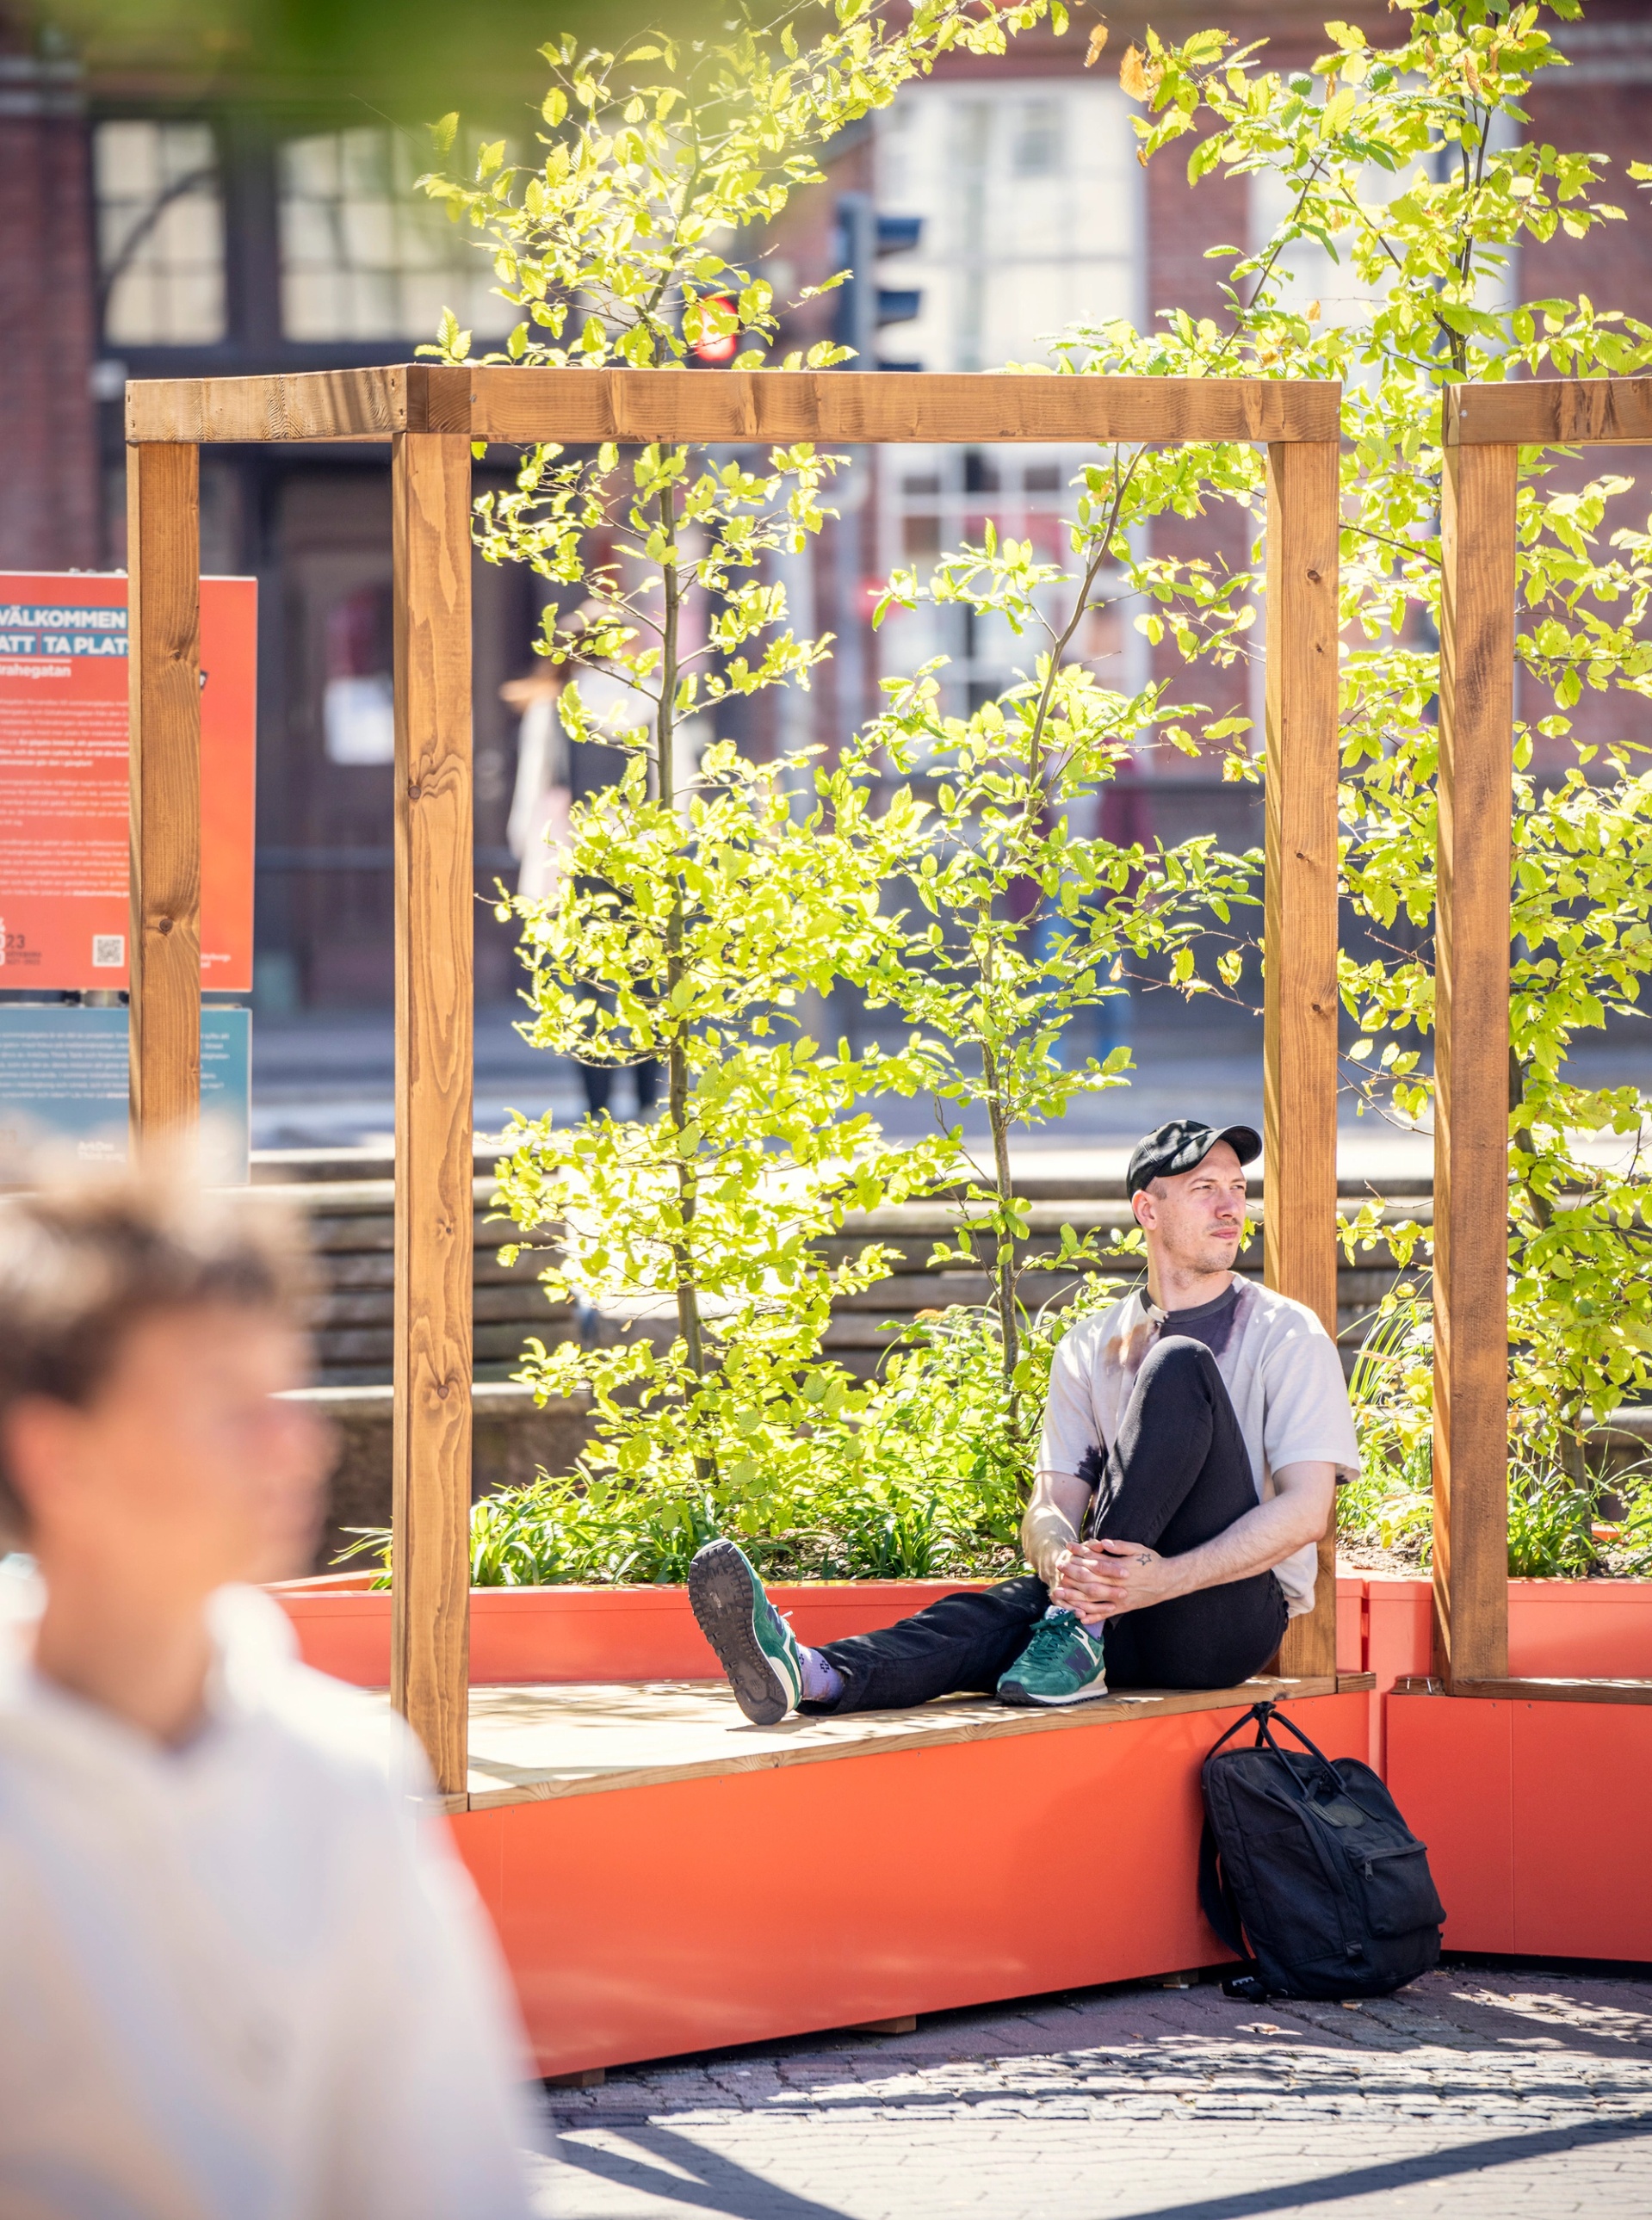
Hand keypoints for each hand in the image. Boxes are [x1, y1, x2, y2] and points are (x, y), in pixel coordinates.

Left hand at [1051, 1537, 1178, 1615]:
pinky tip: (1078, 1616)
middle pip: (1090, 1580)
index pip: (1095, 1562)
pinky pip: (1105, 1614)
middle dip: (1072, 1574)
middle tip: (1057, 1570)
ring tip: (1059, 1593)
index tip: (1066, 1550)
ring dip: (1074, 1596)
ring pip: (1093, 1599)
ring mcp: (1119, 1598)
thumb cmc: (1151, 1562)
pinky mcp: (1122, 1608)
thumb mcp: (1137, 1549)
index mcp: (1119, 1568)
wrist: (1167, 1581)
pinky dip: (1092, 1616)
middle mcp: (1117, 1584)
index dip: (1080, 1555)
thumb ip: (1119, 1546)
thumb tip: (1102, 1542)